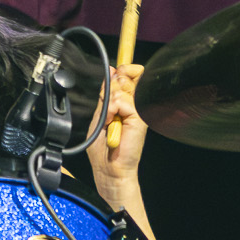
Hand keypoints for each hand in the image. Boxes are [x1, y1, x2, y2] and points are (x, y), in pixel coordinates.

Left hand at [89, 64, 146, 209]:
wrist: (109, 169)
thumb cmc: (103, 149)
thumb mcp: (100, 116)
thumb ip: (105, 96)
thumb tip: (111, 72)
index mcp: (126, 102)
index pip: (128, 75)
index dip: (121, 70)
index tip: (114, 73)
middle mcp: (134, 104)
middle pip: (126, 75)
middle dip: (112, 86)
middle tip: (108, 106)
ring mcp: (138, 110)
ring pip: (122, 87)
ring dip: (109, 102)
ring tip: (108, 119)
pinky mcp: (139, 117)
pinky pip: (122, 101)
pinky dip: (112, 109)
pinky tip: (111, 122)